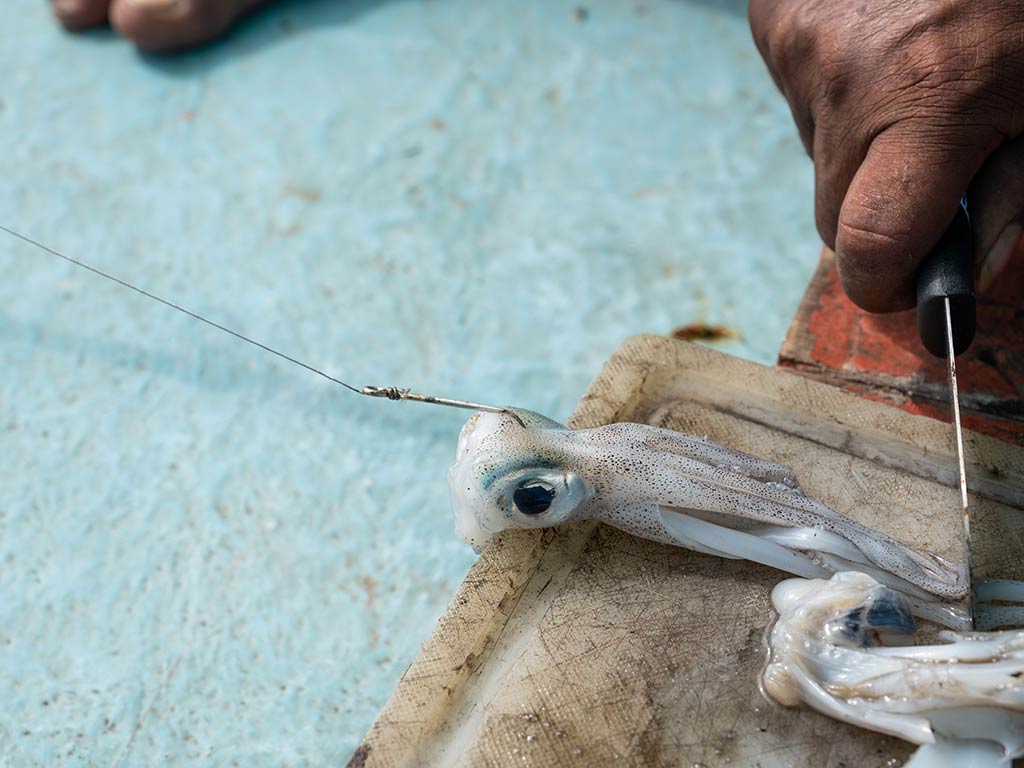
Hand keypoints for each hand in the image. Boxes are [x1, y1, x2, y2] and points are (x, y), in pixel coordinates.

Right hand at [749, 0, 1023, 310]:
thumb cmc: (1020, 4)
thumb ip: (1020, 193)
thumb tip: (976, 273)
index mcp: (930, 99)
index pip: (869, 244)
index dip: (885, 284)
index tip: (905, 284)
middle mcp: (845, 74)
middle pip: (832, 214)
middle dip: (879, 211)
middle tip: (934, 164)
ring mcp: (796, 42)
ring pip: (817, 154)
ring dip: (860, 145)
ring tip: (912, 83)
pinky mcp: (773, 18)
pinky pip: (797, 97)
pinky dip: (836, 93)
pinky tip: (877, 49)